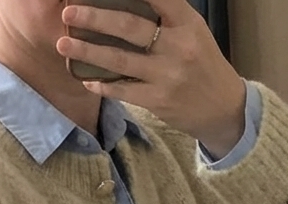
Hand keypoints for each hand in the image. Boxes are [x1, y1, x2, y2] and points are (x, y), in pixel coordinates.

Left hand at [56, 0, 246, 158]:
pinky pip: (123, 90)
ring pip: (120, 61)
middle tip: (69, 12)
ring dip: (88, 52)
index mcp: (186, 23)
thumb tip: (131, 0)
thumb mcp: (193, 30)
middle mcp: (177, 47)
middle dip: (95, 19)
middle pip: (129, 27)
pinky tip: (85, 79)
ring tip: (64, 43)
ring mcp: (166, 76)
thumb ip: (167, 13)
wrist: (222, 108)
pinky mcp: (158, 101)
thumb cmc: (202, 63)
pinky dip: (102, 85)